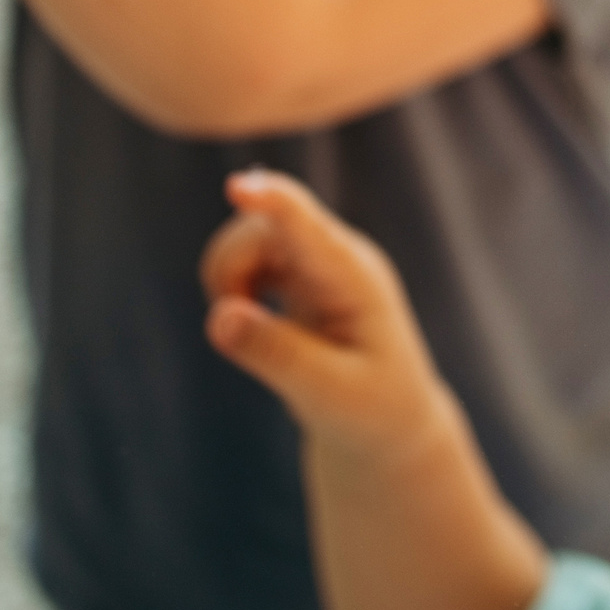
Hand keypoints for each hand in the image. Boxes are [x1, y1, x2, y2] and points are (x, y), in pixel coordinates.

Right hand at [202, 171, 450, 456]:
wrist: (390, 423)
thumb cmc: (371, 411)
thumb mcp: (328, 394)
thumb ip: (275, 355)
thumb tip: (219, 316)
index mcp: (357, 281)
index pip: (309, 229)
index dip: (272, 201)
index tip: (237, 186)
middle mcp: (338, 258)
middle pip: (260, 230)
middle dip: (228, 272)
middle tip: (230, 333)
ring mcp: (319, 261)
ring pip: (248, 238)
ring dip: (227, 278)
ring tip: (246, 334)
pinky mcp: (302, 273)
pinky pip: (250, 253)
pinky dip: (233, 284)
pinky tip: (250, 319)